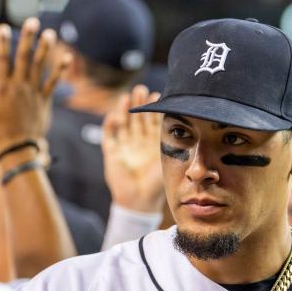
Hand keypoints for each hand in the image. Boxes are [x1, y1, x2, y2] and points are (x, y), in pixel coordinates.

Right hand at [0, 17, 70, 157]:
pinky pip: (54, 83)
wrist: (17, 148)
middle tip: (32, 21)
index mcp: (2, 88)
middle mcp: (19, 87)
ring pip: (40, 67)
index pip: (2, 60)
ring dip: (45, 49)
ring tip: (50, 33)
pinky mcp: (44, 101)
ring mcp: (33, 93)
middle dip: (28, 39)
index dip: (2, 43)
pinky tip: (67, 58)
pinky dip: (60, 70)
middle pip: (24, 58)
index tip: (3, 28)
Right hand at [102, 85, 164, 212]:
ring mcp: (125, 146)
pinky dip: (109, 125)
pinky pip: (109, 136)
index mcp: (153, 143)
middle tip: (141, 89)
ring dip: (124, 110)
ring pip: (124, 123)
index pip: (153, 120)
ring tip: (127, 97)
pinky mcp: (112, 153)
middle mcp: (139, 142)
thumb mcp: (167, 158)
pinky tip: (114, 116)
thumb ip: (172, 142)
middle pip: (138, 118)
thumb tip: (183, 121)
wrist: (141, 201)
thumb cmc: (157, 182)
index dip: (153, 108)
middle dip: (139, 104)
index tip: (157, 95)